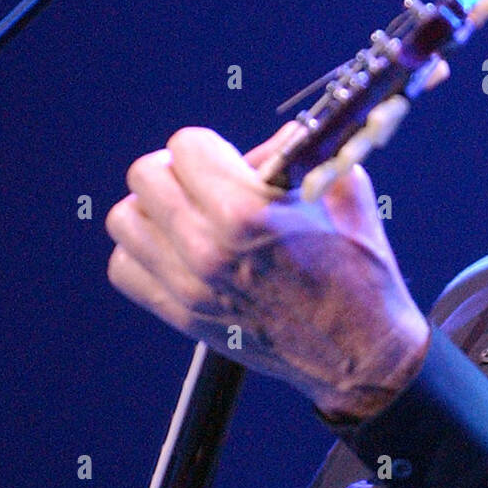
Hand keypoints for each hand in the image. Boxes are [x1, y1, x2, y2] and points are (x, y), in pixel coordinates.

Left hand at [105, 126, 429, 420]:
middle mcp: (207, 248)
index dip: (209, 145)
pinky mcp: (182, 315)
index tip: (227, 159)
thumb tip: (275, 134)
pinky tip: (176, 248)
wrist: (362, 352)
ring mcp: (188, 286)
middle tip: (203, 181)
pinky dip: (142, 252)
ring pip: (125, 220)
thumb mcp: (343, 193)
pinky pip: (125, 268)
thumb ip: (301, 155)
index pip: (186, 145)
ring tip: (185, 213)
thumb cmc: (360, 270)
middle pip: (145, 177)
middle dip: (176, 169)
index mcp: (247, 212)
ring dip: (152, 208)